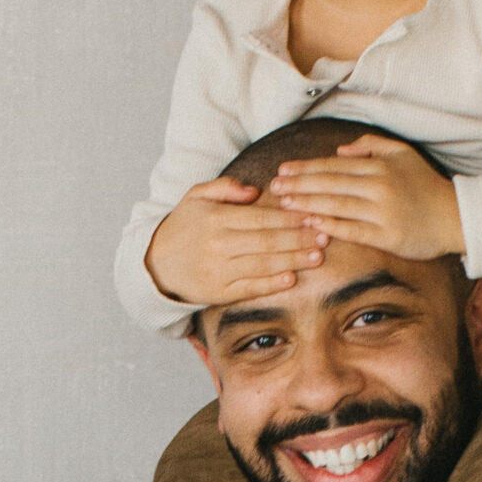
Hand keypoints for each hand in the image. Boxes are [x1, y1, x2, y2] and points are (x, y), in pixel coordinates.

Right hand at [145, 177, 324, 305]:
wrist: (157, 264)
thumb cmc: (184, 226)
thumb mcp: (197, 196)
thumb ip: (225, 188)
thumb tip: (256, 191)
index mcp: (216, 218)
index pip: (261, 217)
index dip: (289, 217)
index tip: (312, 215)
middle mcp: (217, 245)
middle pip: (267, 241)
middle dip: (299, 238)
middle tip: (324, 234)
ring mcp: (218, 271)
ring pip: (263, 264)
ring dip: (293, 261)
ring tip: (317, 256)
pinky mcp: (218, 293)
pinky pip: (250, 288)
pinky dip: (272, 284)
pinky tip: (292, 278)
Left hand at [265, 134, 463, 261]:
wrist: (454, 217)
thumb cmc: (425, 185)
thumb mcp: (402, 154)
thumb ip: (371, 145)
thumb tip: (340, 150)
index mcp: (379, 166)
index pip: (334, 165)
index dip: (306, 168)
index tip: (283, 170)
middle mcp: (379, 186)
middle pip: (330, 184)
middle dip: (299, 185)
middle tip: (275, 187)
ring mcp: (381, 212)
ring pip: (336, 206)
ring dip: (307, 204)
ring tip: (285, 204)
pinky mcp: (385, 236)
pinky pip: (351, 230)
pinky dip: (329, 226)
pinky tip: (310, 223)